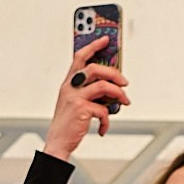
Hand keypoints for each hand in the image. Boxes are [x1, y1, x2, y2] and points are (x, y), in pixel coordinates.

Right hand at [43, 37, 128, 160]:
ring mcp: (75, 98)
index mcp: (68, 83)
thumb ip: (89, 91)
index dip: (93, 46)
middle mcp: (70, 87)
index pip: (80, 57)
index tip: (106, 40)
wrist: (58, 143)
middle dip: (114, 73)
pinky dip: (107, 120)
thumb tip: (112, 86)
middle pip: (95, 68)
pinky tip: (104, 127)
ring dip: (119, 93)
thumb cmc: (68, 124)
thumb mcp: (74, 103)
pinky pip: (103, 109)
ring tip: (124, 101)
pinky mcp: (81, 110)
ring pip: (103, 85)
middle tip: (125, 82)